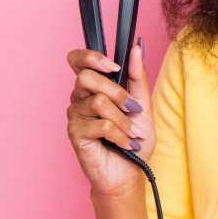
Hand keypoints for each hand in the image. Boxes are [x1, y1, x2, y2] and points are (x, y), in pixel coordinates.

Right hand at [65, 40, 155, 197]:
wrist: (131, 171)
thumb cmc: (135, 137)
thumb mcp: (143, 103)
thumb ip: (138, 76)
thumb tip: (137, 48)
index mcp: (94, 86)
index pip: (77, 60)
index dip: (91, 57)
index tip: (114, 66)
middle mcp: (80, 98)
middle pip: (87, 77)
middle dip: (117, 93)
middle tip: (133, 109)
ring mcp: (75, 115)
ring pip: (98, 102)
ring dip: (122, 119)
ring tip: (132, 133)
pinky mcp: (75, 134)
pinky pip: (100, 125)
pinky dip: (120, 134)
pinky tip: (126, 144)